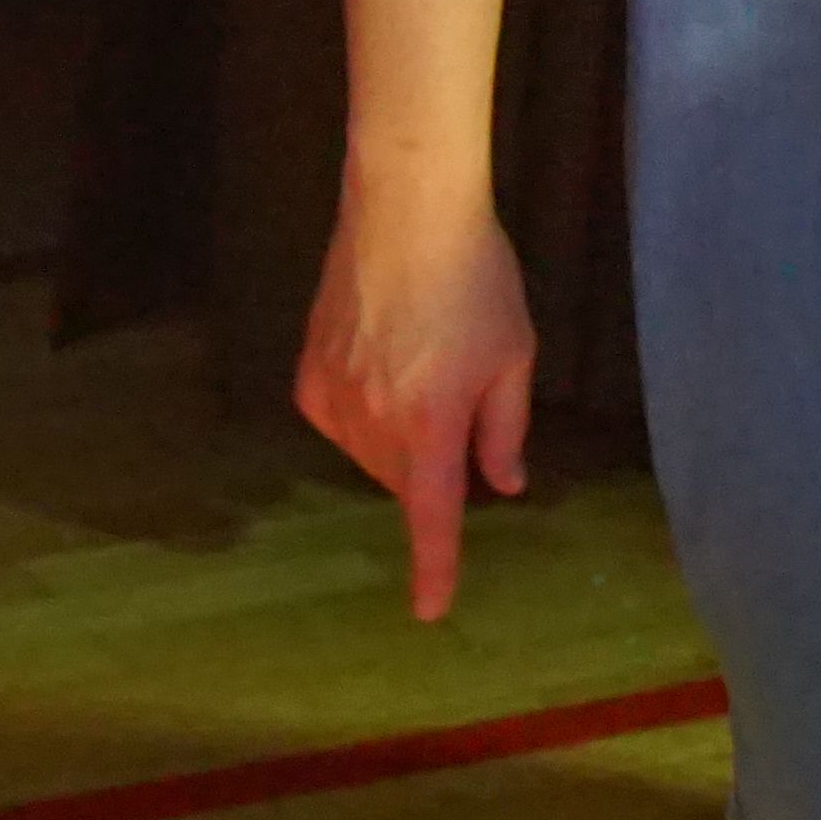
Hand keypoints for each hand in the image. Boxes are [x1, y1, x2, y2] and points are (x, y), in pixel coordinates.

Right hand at [295, 149, 533, 619]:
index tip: (429, 611)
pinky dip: (363, 411)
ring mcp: (333, 396)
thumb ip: (503, 431)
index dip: (433, 569)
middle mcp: (373, 422)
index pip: (432, 519)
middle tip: (460, 394)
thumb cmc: (475, 279)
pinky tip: (381, 362)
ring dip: (398, 437)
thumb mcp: (512, 357)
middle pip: (406, 480)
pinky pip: (339, 419)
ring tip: (421, 362)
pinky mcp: (308, 371)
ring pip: (370, 453)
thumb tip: (500, 484)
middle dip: (435, 462)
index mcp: (430, 427)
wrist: (405, 208)